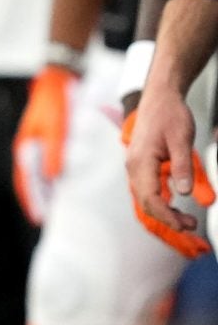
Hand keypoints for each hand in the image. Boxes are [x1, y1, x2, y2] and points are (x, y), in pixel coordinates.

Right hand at [13, 63, 76, 224]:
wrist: (56, 78)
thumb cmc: (55, 103)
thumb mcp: (55, 127)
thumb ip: (55, 152)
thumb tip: (55, 178)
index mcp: (25, 149)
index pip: (26, 182)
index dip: (32, 201)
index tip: (39, 219)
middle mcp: (28, 148)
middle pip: (30, 180)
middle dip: (37, 199)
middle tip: (46, 217)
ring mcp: (35, 143)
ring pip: (38, 173)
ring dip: (45, 189)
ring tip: (54, 204)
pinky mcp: (46, 138)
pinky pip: (45, 163)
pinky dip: (51, 176)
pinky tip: (61, 179)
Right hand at [125, 94, 211, 255]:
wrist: (159, 98)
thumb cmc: (169, 115)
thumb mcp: (182, 140)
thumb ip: (182, 166)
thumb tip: (184, 193)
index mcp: (141, 162)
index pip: (150, 198)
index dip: (166, 215)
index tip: (185, 224)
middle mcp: (133, 168)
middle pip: (146, 203)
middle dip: (167, 218)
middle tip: (191, 225)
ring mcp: (136, 168)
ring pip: (145, 199)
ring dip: (164, 212)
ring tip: (187, 220)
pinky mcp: (141, 167)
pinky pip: (147, 190)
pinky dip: (160, 202)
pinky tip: (175, 206)